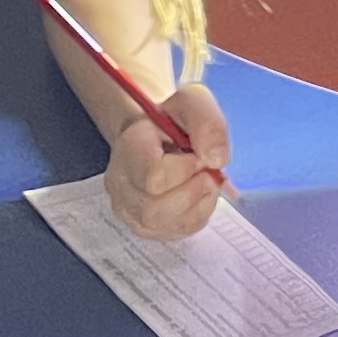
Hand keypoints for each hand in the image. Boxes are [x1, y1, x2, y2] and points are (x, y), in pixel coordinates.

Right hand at [106, 78, 232, 240]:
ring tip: (202, 182)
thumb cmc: (173, 120)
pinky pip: (174, 233)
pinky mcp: (142, 226)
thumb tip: (216, 159)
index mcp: (130, 145)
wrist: (159, 134)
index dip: (186, 169)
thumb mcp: (195, 103)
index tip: (196, 155)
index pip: (153, 174)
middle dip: (193, 191)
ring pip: (164, 225)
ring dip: (197, 205)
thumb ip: (208, 124)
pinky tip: (197, 196)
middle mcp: (120, 180)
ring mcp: (127, 207)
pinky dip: (196, 216)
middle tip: (204, 171)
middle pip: (155, 208)